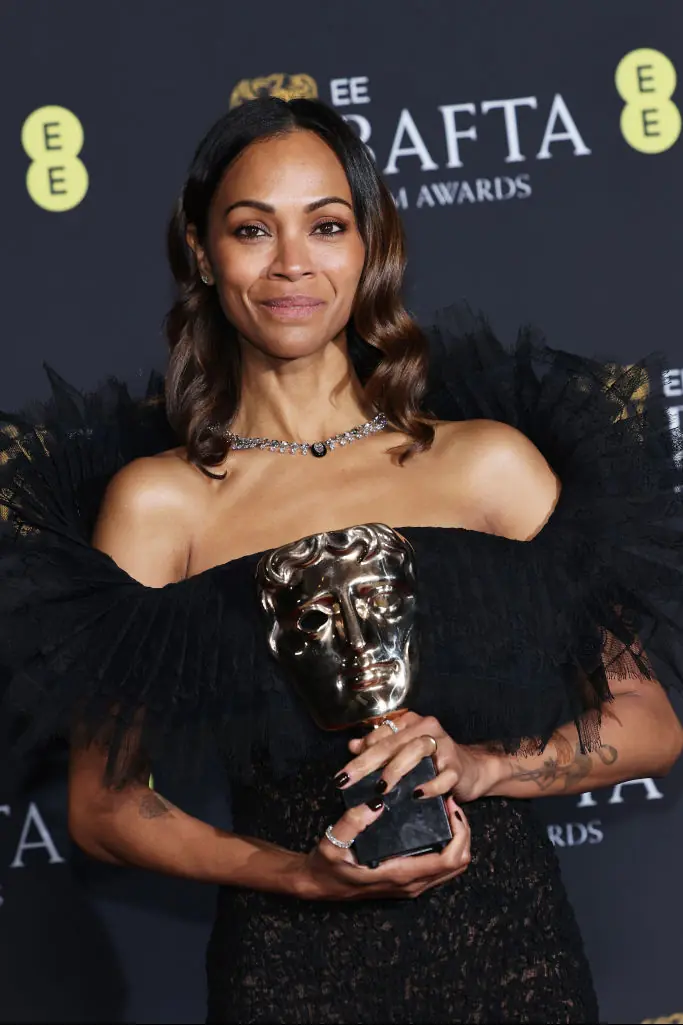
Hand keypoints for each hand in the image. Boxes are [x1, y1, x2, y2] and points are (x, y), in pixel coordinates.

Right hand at [297, 793, 470, 900]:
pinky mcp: (408, 881)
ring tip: (444, 811)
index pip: (450, 859)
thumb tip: (377, 804)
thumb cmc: (327, 865)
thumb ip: (352, 823)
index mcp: (401, 874)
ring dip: (457, 839)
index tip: (450, 805)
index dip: (459, 832)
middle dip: (463, 832)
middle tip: (450, 804)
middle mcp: (412, 883)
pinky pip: (441, 867)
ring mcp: (412, 885)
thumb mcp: (332, 842)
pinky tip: (433, 824)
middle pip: (459, 863)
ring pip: (453, 867)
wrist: (319, 885)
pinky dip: (447, 845)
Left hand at [340, 711, 500, 803]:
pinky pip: (444, 776)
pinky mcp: (456, 767)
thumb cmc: (431, 761)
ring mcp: (443, 746)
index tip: (342, 773)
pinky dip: (430, 785)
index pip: (381, 734)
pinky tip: (416, 795)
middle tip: (348, 780)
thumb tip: (352, 745)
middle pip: (393, 742)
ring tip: (380, 788)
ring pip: (416, 750)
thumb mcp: (403, 752)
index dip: (360, 752)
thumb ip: (379, 747)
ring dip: (396, 769)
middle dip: (368, 762)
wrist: (470, 769)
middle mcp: (426, 728)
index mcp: (410, 722)